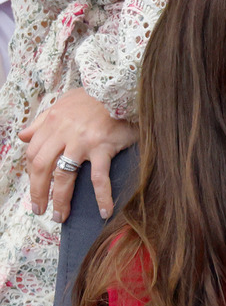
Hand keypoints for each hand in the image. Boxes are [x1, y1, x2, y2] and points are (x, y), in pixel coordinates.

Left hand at [18, 88, 138, 222]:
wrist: (122, 89)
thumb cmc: (95, 98)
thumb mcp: (64, 104)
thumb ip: (42, 121)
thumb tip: (23, 136)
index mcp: (52, 123)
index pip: (34, 154)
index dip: (32, 176)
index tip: (36, 191)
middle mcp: (63, 132)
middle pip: (42, 168)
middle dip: (39, 192)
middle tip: (41, 210)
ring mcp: (82, 141)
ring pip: (64, 176)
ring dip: (61, 200)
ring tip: (61, 216)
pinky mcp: (103, 147)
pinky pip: (99, 178)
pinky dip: (101, 197)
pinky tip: (105, 211)